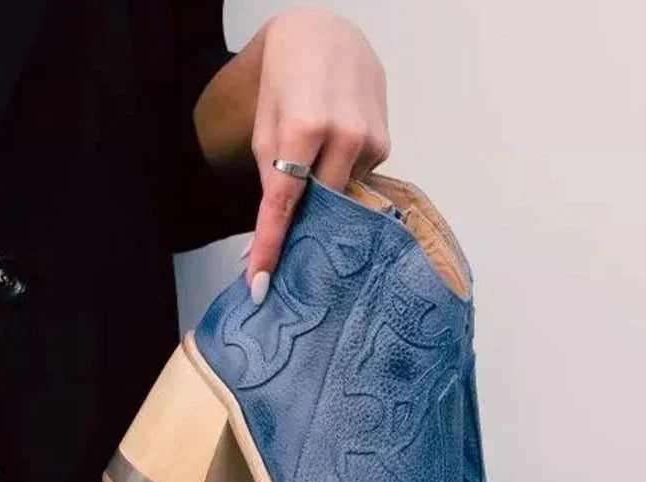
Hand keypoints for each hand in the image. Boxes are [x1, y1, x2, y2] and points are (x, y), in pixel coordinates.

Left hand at [244, 10, 389, 302]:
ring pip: (342, 197)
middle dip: (304, 220)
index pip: (285, 201)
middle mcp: (344, 135)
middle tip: (291, 228)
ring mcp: (370, 142)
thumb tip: (272, 230)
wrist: (329, 36)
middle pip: (320, 206)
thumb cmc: (288, 79)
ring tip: (316, 157)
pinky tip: (336, 149)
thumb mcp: (265, 124)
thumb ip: (271, 176)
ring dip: (325, 192)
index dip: (271, 244)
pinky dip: (342, 176)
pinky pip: (358, 180)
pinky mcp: (385, 146)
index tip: (260, 282)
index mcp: (304, 126)